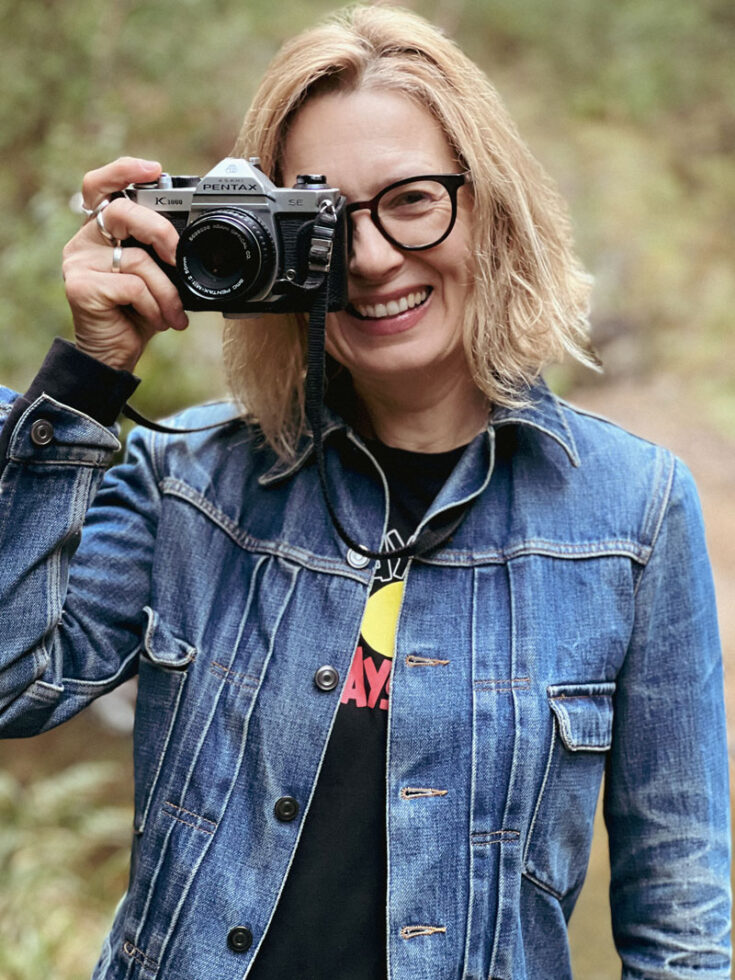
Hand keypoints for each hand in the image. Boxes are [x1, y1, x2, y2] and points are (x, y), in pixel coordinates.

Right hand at [62, 157, 189, 371]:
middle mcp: (84, 240)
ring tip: (174, 313)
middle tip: (177, 256)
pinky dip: (154, 306)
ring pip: (137, 260)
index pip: (101, 187)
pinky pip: (132, 286)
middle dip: (160, 231)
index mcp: (102, 231)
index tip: (154, 169)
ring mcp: (78, 262)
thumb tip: (192, 241)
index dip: (123, 171)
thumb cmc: (137, 313)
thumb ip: (161, 253)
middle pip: (122, 213)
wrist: (116, 354)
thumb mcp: (155, 277)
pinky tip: (157, 320)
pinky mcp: (79, 286)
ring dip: (167, 291)